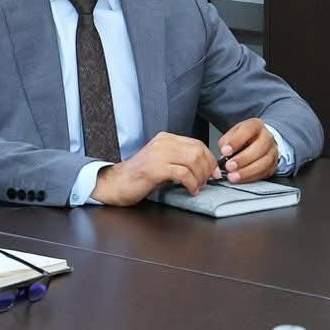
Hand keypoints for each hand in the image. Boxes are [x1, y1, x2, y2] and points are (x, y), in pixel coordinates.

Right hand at [90, 132, 216, 205]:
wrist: (116, 184)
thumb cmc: (139, 176)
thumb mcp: (162, 162)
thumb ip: (179, 160)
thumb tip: (204, 168)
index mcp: (166, 138)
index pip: (197, 143)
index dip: (209, 158)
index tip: (214, 172)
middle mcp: (163, 142)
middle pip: (197, 150)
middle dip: (208, 168)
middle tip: (209, 181)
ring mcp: (158, 154)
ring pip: (193, 160)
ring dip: (200, 176)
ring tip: (198, 187)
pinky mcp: (155, 168)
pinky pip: (183, 173)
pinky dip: (191, 183)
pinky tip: (191, 190)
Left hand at [217, 118, 279, 182]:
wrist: (259, 141)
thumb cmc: (245, 138)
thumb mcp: (233, 133)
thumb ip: (227, 141)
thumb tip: (224, 151)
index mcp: (256, 125)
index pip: (248, 130)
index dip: (236, 141)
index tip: (225, 151)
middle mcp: (267, 137)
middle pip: (260, 147)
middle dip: (243, 159)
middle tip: (229, 166)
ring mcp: (272, 151)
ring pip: (264, 162)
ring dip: (247, 171)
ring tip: (233, 176)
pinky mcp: (273, 165)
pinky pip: (264, 173)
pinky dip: (251, 177)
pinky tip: (241, 179)